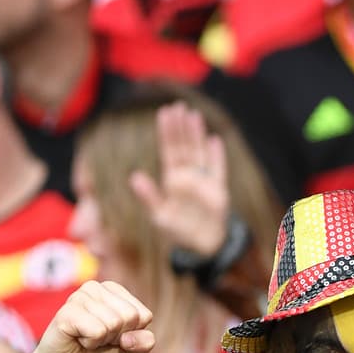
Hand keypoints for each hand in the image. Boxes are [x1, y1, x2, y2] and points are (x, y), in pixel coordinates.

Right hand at [19, 281, 154, 352]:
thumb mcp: (132, 351)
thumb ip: (145, 342)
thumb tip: (132, 337)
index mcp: (115, 291)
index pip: (144, 315)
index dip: (131, 334)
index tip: (113, 337)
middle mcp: (97, 288)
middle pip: (130, 316)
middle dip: (117, 336)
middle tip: (98, 339)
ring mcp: (79, 297)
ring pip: (114, 323)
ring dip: (102, 340)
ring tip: (87, 338)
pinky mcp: (67, 312)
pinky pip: (97, 331)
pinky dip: (91, 342)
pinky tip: (77, 339)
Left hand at [130, 102, 229, 258]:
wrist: (202, 246)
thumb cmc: (177, 231)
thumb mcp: (159, 215)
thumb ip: (149, 196)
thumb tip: (135, 176)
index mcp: (172, 179)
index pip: (169, 150)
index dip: (167, 132)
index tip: (165, 112)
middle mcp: (188, 176)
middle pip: (184, 146)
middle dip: (181, 127)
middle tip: (178, 106)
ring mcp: (204, 181)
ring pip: (199, 152)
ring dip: (197, 134)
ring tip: (194, 115)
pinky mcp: (218, 191)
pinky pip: (217, 169)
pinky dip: (216, 156)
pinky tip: (215, 140)